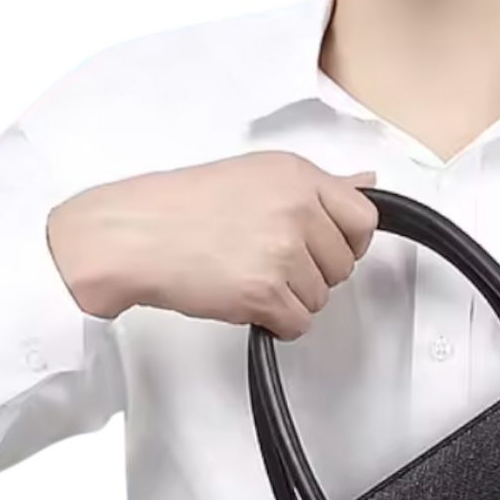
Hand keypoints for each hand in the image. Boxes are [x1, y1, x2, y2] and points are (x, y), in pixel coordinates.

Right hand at [45, 151, 378, 338]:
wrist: (131, 235)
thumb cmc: (182, 207)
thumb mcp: (256, 176)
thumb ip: (318, 186)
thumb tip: (368, 182)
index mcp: (297, 175)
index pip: (363, 218)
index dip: (347, 242)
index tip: (321, 248)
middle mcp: (296, 208)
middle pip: (343, 266)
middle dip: (311, 273)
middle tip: (265, 260)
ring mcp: (283, 250)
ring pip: (321, 298)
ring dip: (289, 298)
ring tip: (246, 274)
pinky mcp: (267, 291)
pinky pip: (298, 324)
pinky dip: (275, 322)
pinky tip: (244, 298)